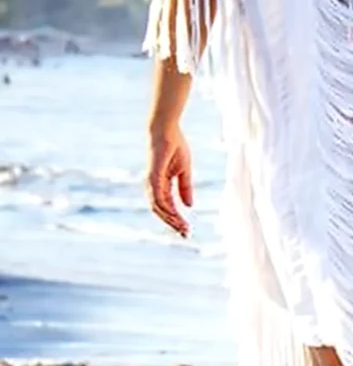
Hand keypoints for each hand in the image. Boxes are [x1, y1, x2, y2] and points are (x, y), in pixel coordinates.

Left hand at [146, 123, 192, 237]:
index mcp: (161, 185)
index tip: (188, 229)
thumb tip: (189, 206)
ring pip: (158, 208)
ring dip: (171, 219)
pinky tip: (175, 215)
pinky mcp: (153, 178)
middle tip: (186, 234)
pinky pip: (157, 198)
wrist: (166, 130)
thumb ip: (185, 188)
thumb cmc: (175, 146)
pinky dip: (165, 208)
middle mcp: (153, 187)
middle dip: (174, 223)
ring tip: (183, 227)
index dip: (177, 219)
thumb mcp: (184, 171)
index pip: (167, 207)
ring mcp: (151, 183)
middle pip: (161, 211)